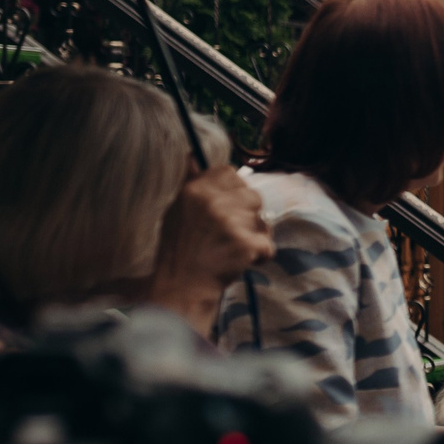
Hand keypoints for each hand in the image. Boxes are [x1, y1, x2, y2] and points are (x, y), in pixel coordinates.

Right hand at [145, 164, 272, 336]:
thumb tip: (191, 155)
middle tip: (229, 235)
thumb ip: (191, 184)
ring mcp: (229, 221)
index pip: (228, 172)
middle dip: (248, 216)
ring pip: (262, 220)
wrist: (182, 287)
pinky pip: (267, 245)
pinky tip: (242, 263)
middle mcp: (212, 201)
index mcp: (193, 190)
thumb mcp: (176, 212)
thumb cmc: (180, 250)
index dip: (235, 189)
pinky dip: (260, 257)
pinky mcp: (245, 243)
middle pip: (252, 195)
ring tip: (232, 250)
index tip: (229, 206)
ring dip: (255, 236)